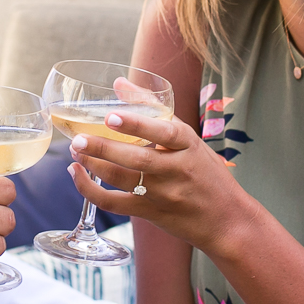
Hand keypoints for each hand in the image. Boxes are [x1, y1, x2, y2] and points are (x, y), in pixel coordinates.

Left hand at [65, 108, 256, 254]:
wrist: (228, 220)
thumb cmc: (207, 173)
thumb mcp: (190, 139)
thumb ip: (155, 110)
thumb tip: (119, 82)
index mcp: (190, 145)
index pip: (164, 132)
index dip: (137, 124)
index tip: (111, 115)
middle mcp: (178, 169)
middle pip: (138, 159)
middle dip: (104, 148)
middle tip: (78, 138)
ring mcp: (165, 194)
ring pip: (124, 180)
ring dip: (95, 165)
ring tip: (76, 150)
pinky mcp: (151, 214)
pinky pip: (115, 204)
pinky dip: (92, 191)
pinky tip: (78, 174)